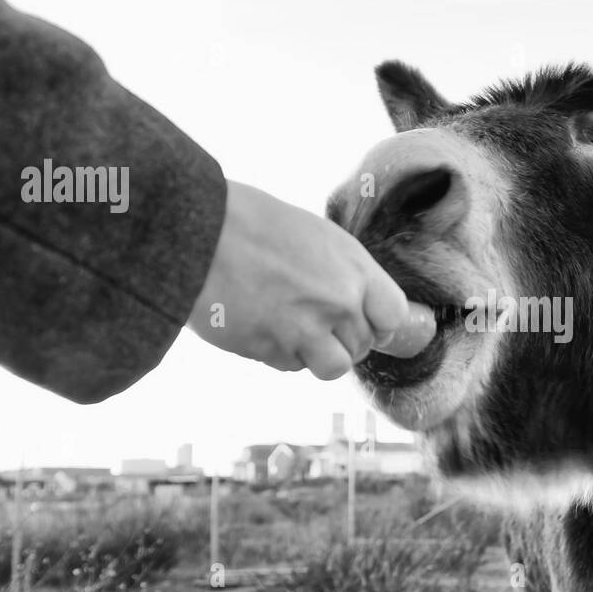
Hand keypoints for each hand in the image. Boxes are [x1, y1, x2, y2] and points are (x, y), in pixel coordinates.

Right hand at [186, 180, 412, 378]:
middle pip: (363, 345)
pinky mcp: (272, 348)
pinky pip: (291, 366)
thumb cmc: (254, 224)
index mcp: (354, 268)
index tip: (368, 324)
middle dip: (344, 339)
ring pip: (334, 367)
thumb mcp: (317, 237)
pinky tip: (263, 324)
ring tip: (294, 329)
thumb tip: (361, 306)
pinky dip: (281, 353)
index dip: (381, 324)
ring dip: (318, 355)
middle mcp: (338, 302)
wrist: (198, 230)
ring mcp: (306, 329)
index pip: (394, 317)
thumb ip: (345, 275)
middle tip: (315, 319)